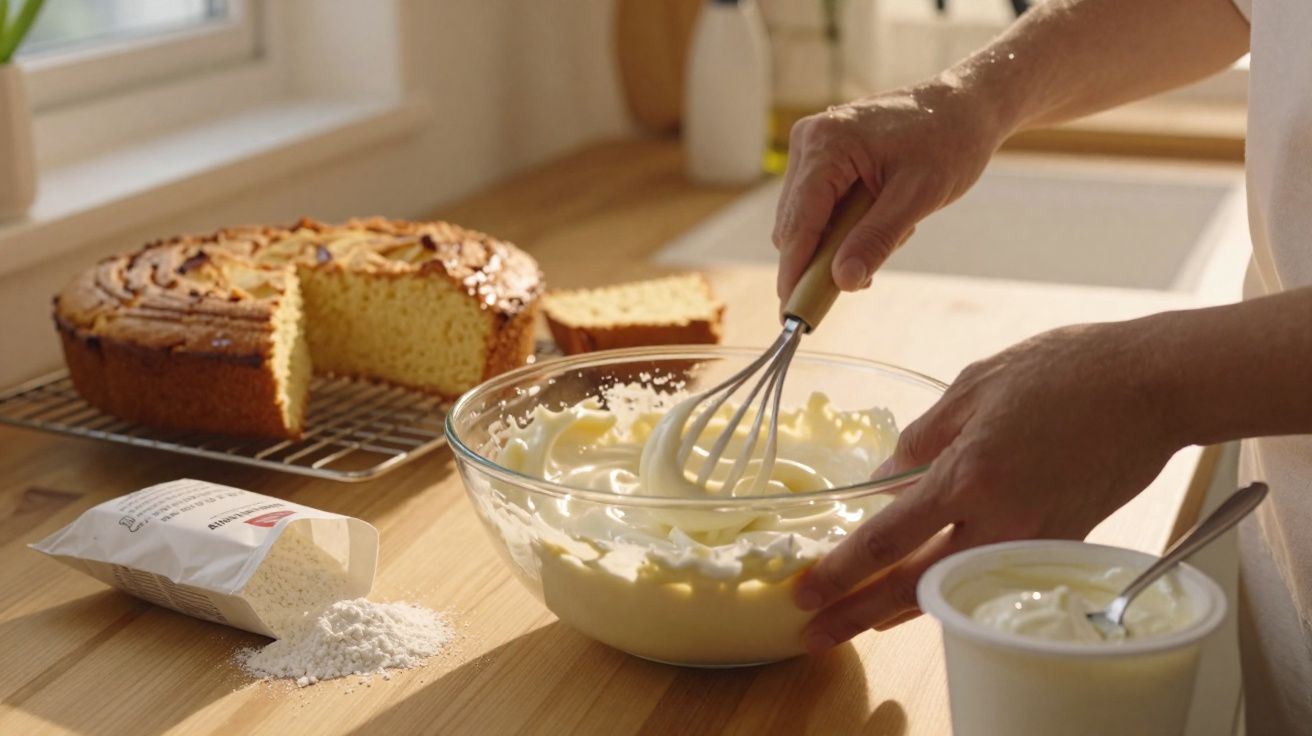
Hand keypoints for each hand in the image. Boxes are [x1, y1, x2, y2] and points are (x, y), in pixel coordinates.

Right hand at [773, 78, 1007, 300]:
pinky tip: (882, 218)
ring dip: (838, 242)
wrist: (967, 105)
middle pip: (795, 224)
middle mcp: (810, 141)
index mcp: (827, 144)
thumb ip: (876, 239)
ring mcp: (814, 147)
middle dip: (822, 259)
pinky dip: (845, 226)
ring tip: (892, 232)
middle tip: (862, 280)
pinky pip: (820, 206)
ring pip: (806, 219)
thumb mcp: (918, 197)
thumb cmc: (949, 140)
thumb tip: (843, 282)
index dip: (795, 270)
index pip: (799, 221)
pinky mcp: (824, 156)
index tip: (792, 313)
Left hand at [792, 319, 1184, 651]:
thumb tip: (884, 478)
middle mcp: (999, 520)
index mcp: (968, 475)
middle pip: (912, 585)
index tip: (804, 589)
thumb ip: (921, 437)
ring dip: (899, 610)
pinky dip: (952, 588)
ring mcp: (1033, 539)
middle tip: (815, 632)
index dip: (839, 571)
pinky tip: (925, 592)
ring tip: (858, 622)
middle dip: (856, 613)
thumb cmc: (1064, 373)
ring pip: (953, 589)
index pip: (886, 539)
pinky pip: (991, 577)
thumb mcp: (973, 386)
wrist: (1150, 388)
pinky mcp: (1062, 544)